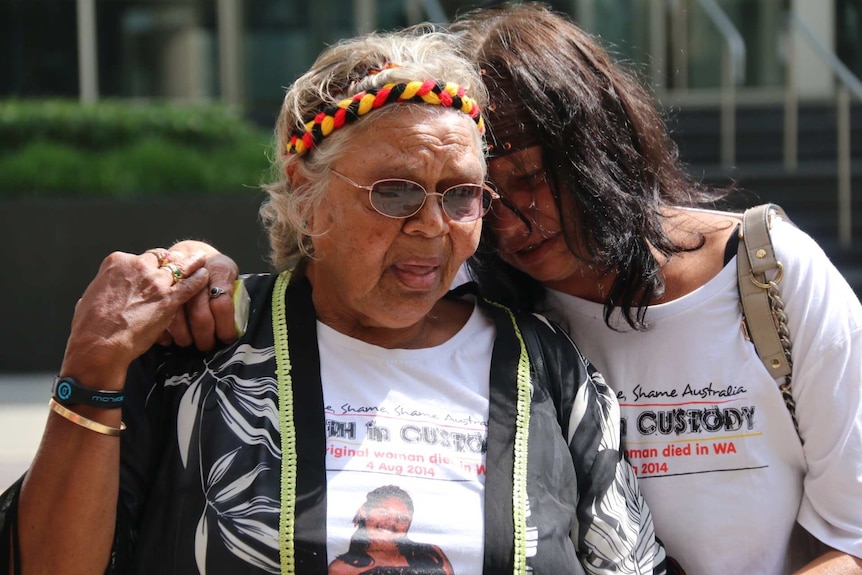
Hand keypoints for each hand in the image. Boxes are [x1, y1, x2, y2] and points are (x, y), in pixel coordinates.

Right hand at [61, 250, 209, 385]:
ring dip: (192, 263)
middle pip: (161, 258)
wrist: (100, 344)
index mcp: (116, 262)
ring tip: (201, 259)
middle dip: (172, 261)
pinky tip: (205, 277)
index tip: (156, 268)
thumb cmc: (90, 327)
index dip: (150, 264)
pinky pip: (190, 284)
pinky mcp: (169, 298)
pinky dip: (199, 280)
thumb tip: (98, 294)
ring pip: (180, 266)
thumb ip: (101, 291)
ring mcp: (155, 281)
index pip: (141, 257)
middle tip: (182, 261)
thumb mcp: (89, 298)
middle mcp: (137, 266)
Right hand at [157, 240, 239, 351]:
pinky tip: (170, 338)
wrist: (190, 252)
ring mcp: (174, 282)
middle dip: (205, 337)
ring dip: (184, 337)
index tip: (227, 338)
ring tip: (190, 343)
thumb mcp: (231, 274)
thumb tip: (236, 324)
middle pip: (200, 316)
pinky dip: (163, 332)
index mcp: (219, 270)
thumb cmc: (215, 269)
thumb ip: (233, 295)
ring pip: (176, 319)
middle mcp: (196, 276)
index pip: (222, 305)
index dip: (226, 327)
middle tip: (207, 345)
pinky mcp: (158, 287)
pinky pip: (156, 315)